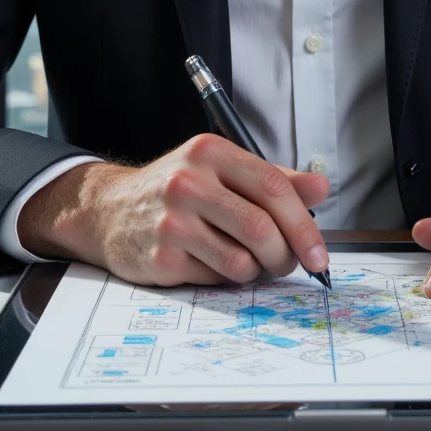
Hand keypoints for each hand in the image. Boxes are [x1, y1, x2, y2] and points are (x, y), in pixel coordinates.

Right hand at [17, 133, 330, 285]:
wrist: (110, 211)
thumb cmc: (178, 191)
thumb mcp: (221, 170)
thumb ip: (273, 179)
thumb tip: (321, 188)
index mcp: (210, 151)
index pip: (273, 186)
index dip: (304, 225)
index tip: (319, 255)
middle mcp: (189, 181)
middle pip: (261, 228)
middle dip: (285, 256)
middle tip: (288, 265)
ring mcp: (172, 220)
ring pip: (242, 260)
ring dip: (257, 271)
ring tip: (246, 261)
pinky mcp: (162, 257)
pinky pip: (216, 279)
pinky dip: (226, 279)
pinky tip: (211, 263)